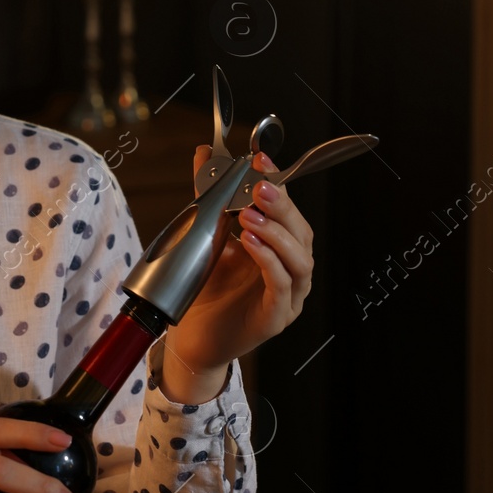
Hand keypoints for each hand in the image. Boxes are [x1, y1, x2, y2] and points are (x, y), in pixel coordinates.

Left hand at [161, 150, 314, 399]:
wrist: (189, 338)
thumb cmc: (205, 289)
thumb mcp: (206, 235)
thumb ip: (208, 196)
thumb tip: (203, 154)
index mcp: (280, 250)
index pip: (289, 211)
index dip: (280, 185)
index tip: (261, 161)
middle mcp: (291, 272)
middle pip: (302, 233)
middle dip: (282, 207)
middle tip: (258, 187)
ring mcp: (288, 297)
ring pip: (300, 260)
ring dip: (277, 233)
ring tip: (250, 216)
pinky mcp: (276, 319)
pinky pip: (281, 287)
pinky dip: (269, 262)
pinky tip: (250, 244)